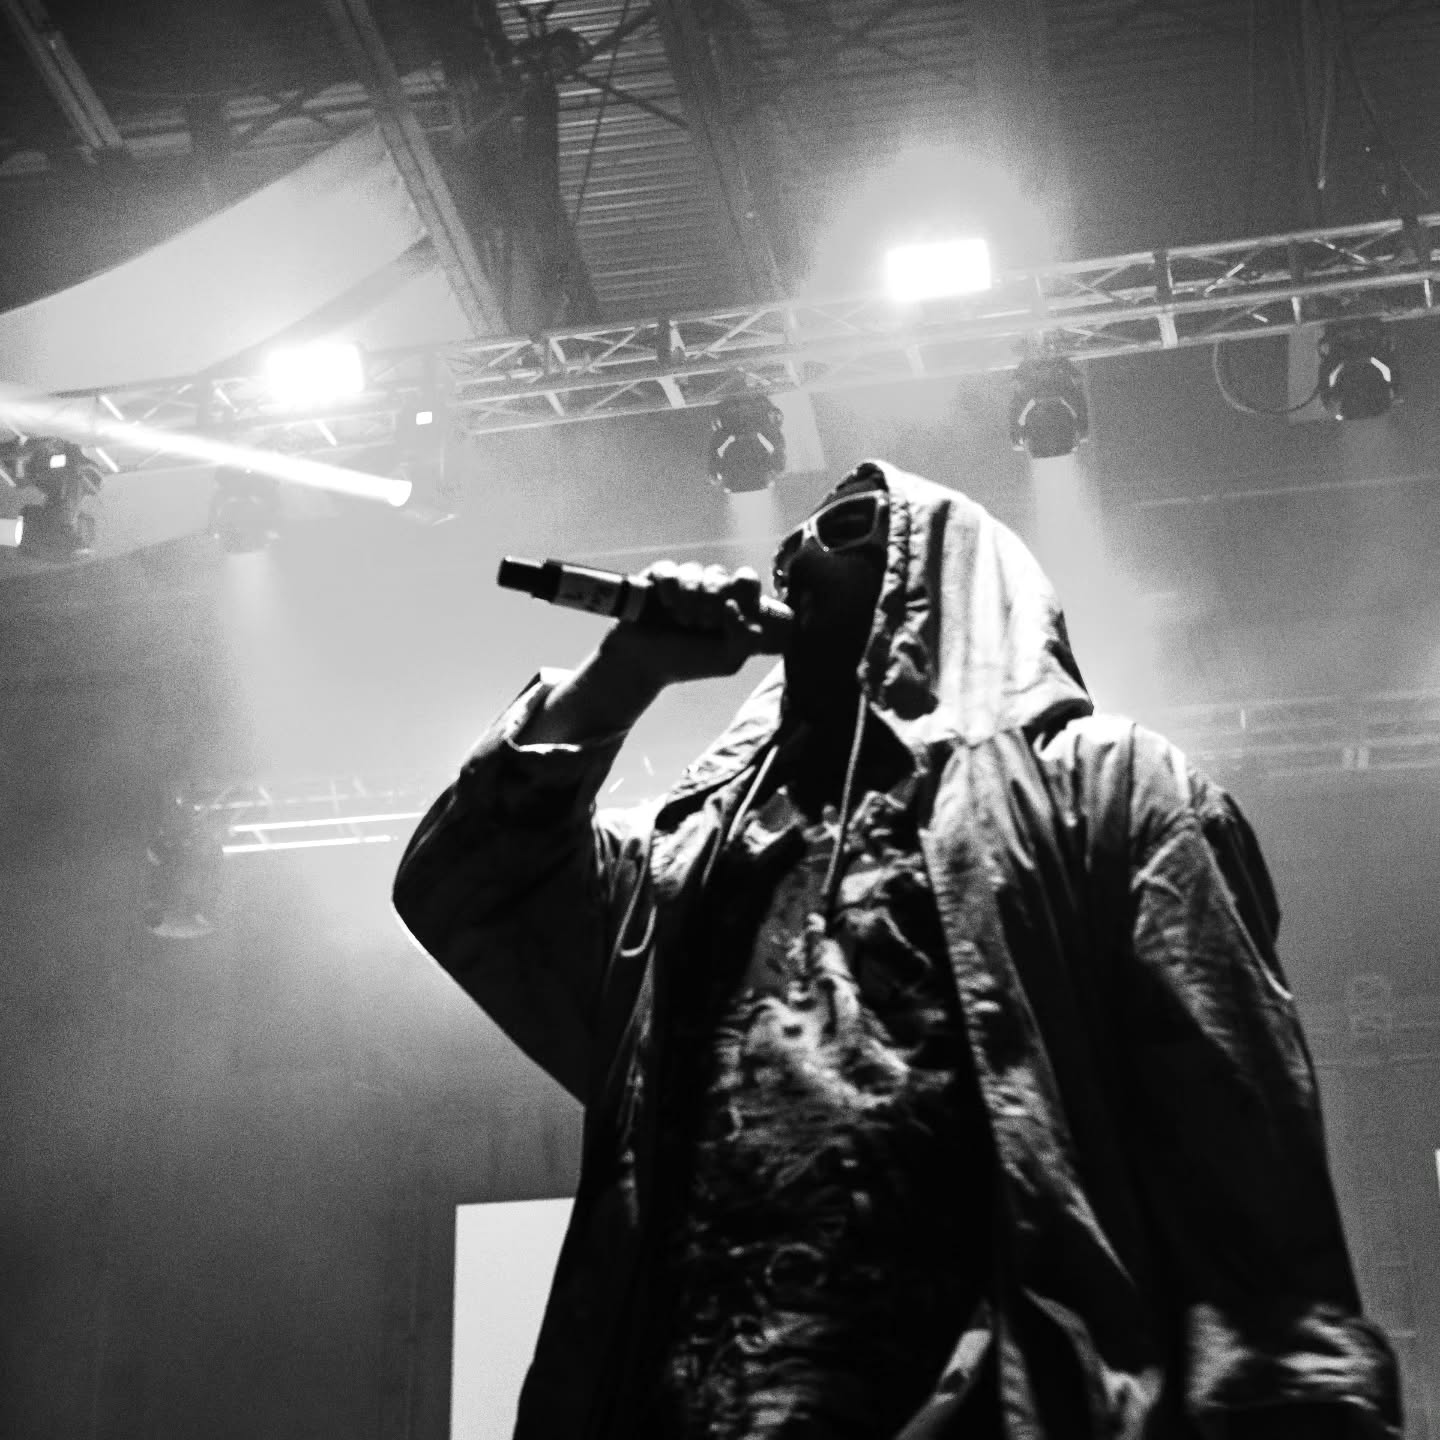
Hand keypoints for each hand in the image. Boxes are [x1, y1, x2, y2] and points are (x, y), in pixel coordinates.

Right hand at [600, 560, 765, 687]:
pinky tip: (667, 604)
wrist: (644, 666)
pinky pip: (668, 570)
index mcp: (730, 605)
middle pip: (720, 576)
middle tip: (702, 625)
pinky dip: (670, 586)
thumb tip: (732, 605)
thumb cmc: (688, 663)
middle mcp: (707, 590)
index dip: (743, 593)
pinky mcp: (655, 579)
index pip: (746, 580)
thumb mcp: (727, 661)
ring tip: (681, 621)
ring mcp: (681, 583)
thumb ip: (746, 638)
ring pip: (694, 571)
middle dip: (713, 600)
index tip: (730, 615)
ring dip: (690, 596)